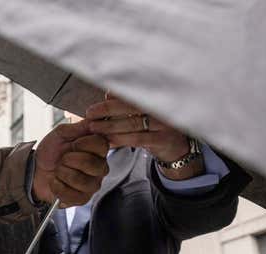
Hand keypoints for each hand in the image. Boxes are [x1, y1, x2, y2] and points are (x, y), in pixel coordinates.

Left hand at [33, 120, 109, 205]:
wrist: (34, 171)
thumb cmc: (50, 152)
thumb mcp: (60, 134)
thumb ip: (76, 127)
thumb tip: (92, 121)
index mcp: (98, 150)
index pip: (100, 145)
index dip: (81, 144)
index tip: (71, 145)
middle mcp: (100, 167)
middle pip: (92, 164)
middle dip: (68, 160)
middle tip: (62, 160)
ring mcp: (93, 184)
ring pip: (80, 180)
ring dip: (62, 173)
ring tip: (58, 171)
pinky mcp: (83, 199)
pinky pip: (72, 194)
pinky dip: (57, 186)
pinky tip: (55, 182)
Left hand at [86, 93, 203, 179]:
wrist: (176, 147)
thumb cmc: (154, 127)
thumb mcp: (143, 113)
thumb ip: (127, 103)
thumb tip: (108, 93)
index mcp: (157, 96)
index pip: (132, 93)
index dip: (113, 97)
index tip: (96, 102)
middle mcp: (162, 107)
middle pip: (131, 106)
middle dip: (107, 109)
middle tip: (90, 114)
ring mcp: (164, 124)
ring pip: (132, 123)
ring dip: (110, 126)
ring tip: (94, 128)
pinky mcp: (163, 139)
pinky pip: (137, 139)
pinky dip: (120, 140)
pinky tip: (107, 141)